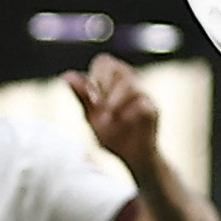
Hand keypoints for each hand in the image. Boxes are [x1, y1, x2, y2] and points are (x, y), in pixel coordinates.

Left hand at [63, 54, 160, 176]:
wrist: (132, 158)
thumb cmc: (114, 135)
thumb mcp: (92, 116)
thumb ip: (82, 96)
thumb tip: (66, 75)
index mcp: (116, 83)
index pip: (105, 61)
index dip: (96, 74)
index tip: (92, 94)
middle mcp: (132, 86)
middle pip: (118, 67)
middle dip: (104, 85)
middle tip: (99, 104)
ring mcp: (145, 97)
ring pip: (130, 84)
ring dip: (114, 100)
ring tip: (107, 117)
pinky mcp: (153, 111)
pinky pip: (142, 103)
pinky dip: (128, 113)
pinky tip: (122, 122)